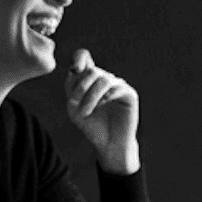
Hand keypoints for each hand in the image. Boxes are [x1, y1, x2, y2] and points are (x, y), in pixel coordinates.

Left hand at [66, 49, 140, 174]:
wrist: (108, 144)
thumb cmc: (91, 126)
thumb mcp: (74, 106)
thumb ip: (72, 87)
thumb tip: (77, 70)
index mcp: (90, 80)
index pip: (84, 57)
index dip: (79, 57)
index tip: (74, 69)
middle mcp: (105, 79)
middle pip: (91, 70)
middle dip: (80, 87)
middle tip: (73, 104)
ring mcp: (118, 85)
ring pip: (103, 79)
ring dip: (90, 96)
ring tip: (85, 112)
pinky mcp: (129, 94)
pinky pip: (116, 88)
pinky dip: (104, 96)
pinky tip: (100, 106)